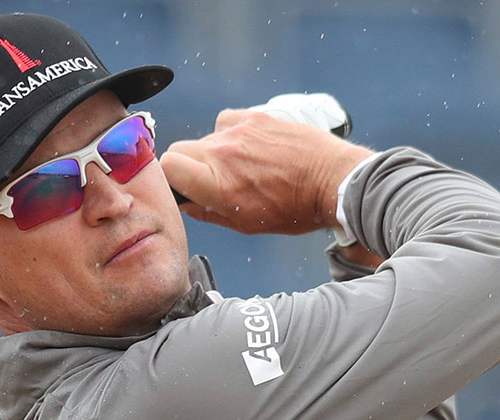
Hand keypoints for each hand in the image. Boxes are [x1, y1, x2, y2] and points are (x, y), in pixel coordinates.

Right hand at [160, 109, 373, 234]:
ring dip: (213, 151)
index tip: (182, 185)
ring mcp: (238, 132)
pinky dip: (230, 132)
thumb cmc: (294, 209)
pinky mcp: (255, 116)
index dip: (170, 177)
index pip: (167, 166)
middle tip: (210, 179)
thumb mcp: (246, 224)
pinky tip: (248, 146)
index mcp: (217, 185)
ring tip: (240, 165)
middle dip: (188, 165)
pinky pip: (225, 121)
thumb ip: (208, 213)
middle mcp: (222, 154)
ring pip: (205, 137)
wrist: (332, 180)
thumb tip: (187, 202)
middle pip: (179, 149)